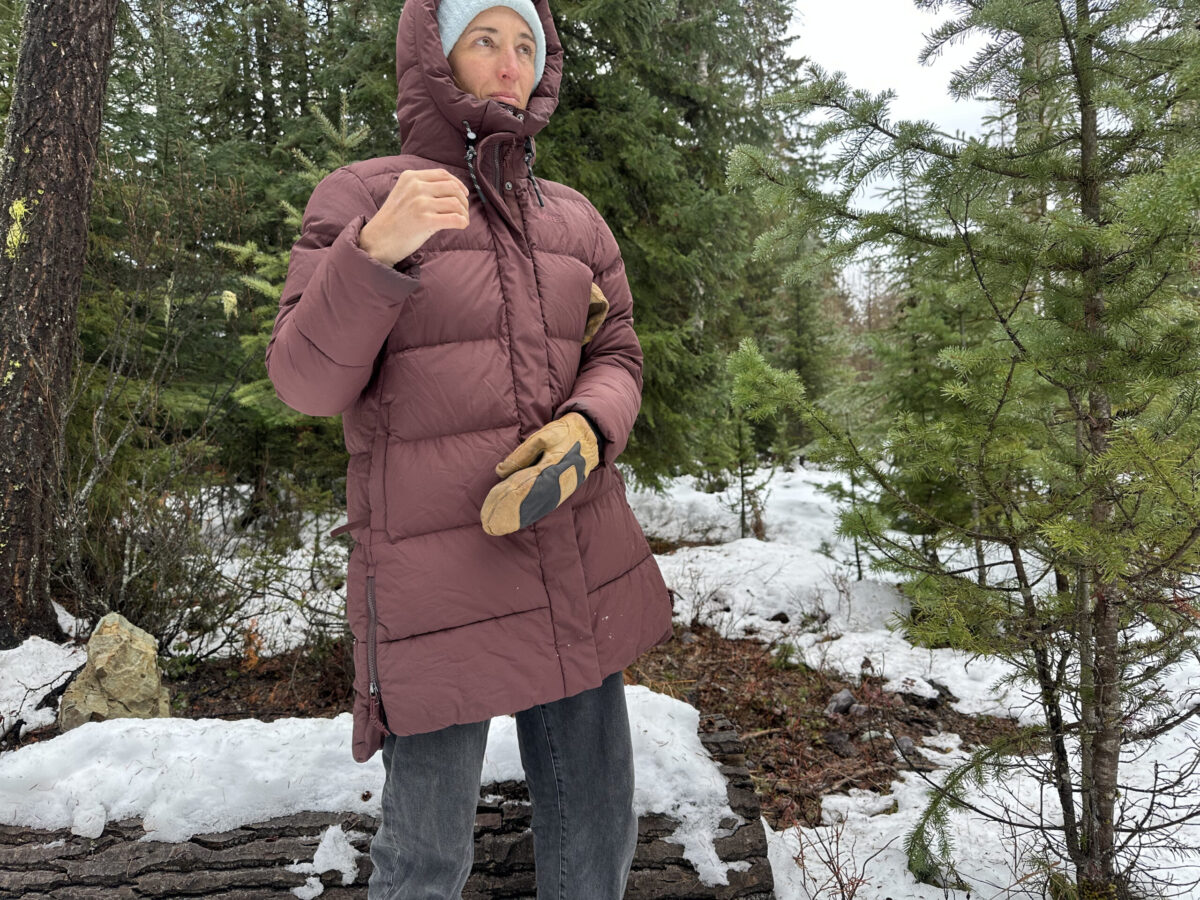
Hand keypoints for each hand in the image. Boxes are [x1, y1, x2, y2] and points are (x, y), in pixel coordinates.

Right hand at [359, 169, 469, 266]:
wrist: (378, 240)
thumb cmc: (393, 221)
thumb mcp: (403, 194)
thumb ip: (423, 188)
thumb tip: (453, 191)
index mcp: (411, 177)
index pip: (443, 174)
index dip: (458, 183)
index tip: (463, 194)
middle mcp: (416, 187)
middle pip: (452, 188)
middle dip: (463, 200)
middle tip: (463, 211)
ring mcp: (420, 203)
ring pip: (456, 203)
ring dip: (464, 213)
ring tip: (462, 221)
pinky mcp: (425, 221)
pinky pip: (455, 219)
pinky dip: (463, 222)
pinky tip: (461, 226)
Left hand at [480, 413, 599, 535]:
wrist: (592, 437)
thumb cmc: (564, 434)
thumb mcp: (542, 438)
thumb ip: (521, 455)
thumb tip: (500, 471)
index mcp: (551, 468)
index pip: (522, 486)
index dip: (505, 497)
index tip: (490, 505)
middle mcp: (557, 484)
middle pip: (528, 503)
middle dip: (508, 514)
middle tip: (490, 524)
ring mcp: (562, 491)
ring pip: (537, 508)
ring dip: (519, 519)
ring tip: (500, 527)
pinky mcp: (565, 493)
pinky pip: (546, 506)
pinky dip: (532, 514)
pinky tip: (520, 521)